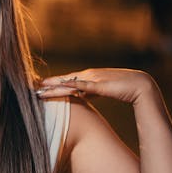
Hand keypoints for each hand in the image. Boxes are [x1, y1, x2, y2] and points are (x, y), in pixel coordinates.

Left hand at [36, 68, 156, 104]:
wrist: (140, 85)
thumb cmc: (121, 88)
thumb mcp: (100, 91)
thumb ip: (88, 93)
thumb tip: (77, 97)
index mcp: (87, 76)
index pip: (65, 80)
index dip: (50, 83)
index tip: (37, 85)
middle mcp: (87, 75)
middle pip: (63, 80)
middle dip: (47, 84)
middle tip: (31, 87)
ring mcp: (94, 79)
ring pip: (70, 83)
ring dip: (55, 87)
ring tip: (40, 90)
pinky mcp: (101, 85)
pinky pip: (85, 87)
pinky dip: (74, 87)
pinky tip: (63, 87)